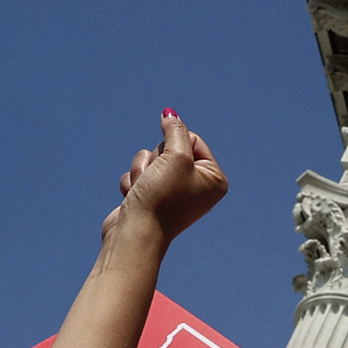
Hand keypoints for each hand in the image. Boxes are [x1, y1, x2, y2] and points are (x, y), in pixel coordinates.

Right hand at [112, 110, 229, 246]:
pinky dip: (133, 183)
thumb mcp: (175, 156)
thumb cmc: (161, 197)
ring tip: (145, 190)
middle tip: (156, 179)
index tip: (171, 164)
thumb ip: (175, 130)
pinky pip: (139, 174)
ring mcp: (174, 193)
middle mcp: (198, 187)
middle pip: (170, 148)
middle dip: (156, 159)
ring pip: (150, 159)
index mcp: (214, 179)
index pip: (192, 139)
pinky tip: (135, 198)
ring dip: (142, 170)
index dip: (174, 144)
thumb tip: (170, 114)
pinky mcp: (152, 198)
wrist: (135, 233)